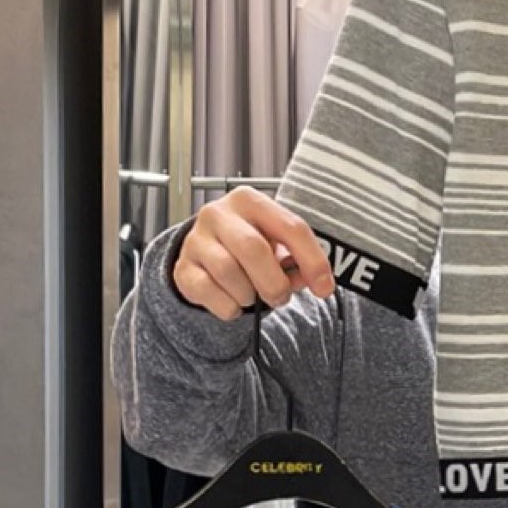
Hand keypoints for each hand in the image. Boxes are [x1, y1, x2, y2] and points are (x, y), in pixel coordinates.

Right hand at [171, 190, 335, 321]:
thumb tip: (310, 280)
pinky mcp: (182, 268)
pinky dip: (228, 306)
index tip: (324, 287)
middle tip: (280, 297)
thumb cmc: (246, 246)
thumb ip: (295, 260)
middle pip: (253, 249)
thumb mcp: (276, 245)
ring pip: (228, 272)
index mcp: (250, 201)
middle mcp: (219, 214)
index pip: (291, 227)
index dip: (313, 261)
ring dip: (249, 295)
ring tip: (252, 295)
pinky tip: (233, 301)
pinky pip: (208, 292)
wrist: (204, 255)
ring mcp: (196, 239)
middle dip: (274, 282)